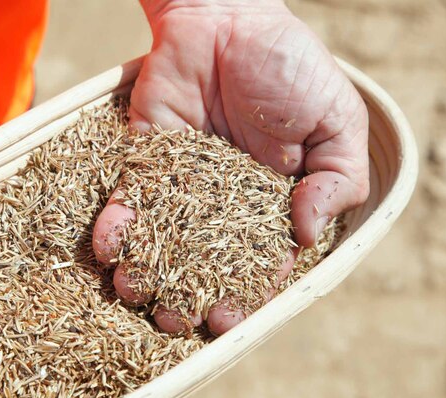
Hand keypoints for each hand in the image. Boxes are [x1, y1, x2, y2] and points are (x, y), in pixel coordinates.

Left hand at [93, 0, 368, 334]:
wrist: (234, 17)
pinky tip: (109, 249)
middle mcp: (220, 201)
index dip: (243, 292)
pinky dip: (118, 223)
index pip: (254, 260)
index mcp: (267, 202)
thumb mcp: (336, 124)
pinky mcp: (145, 157)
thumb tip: (308, 235)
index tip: (227, 318)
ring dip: (145, 270)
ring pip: (159, 239)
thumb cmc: (291, 69)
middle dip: (186, 294)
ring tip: (134, 294)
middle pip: (200, 261)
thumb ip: (336, 181)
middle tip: (175, 319)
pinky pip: (129, 197)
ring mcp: (180, 182)